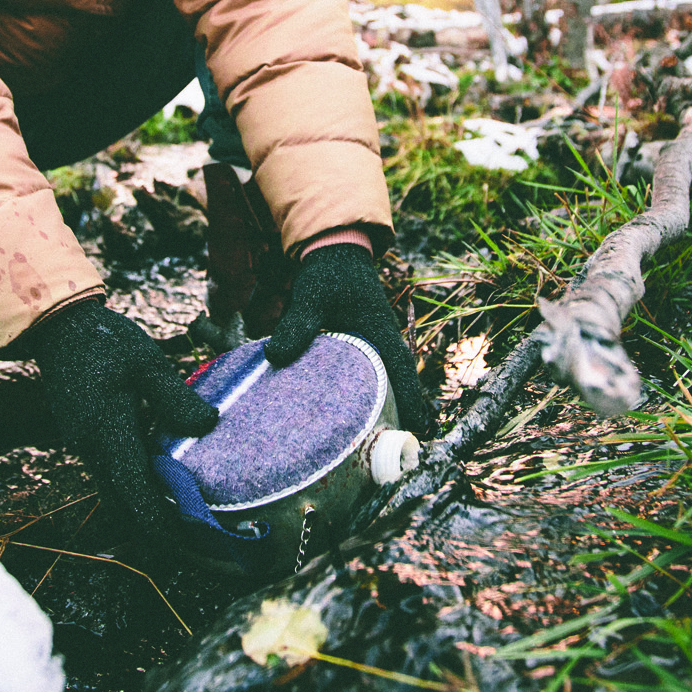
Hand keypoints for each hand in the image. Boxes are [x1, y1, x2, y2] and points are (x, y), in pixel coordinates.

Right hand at [14, 298, 217, 541]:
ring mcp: (85, 445)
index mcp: (106, 433)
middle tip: (190, 541)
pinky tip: (160, 481)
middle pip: (121, 504)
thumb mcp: (146, 362)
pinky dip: (133, 488)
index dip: (158, 522)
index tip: (185, 541)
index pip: (133, 492)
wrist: (59, 329)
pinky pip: (110, 473)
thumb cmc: (105, 341)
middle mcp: (91, 448)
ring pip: (114, 491)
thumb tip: (208, 425)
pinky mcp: (85, 437)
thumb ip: (174, 397)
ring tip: (179, 516)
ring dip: (142, 509)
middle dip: (151, 528)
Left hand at [266, 243, 433, 433]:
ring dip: (380, 400)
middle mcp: (381, 341)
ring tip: (369, 434)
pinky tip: (344, 407)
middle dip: (396, 410)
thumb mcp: (311, 297)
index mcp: (380, 332)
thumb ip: (296, 325)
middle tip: (389, 442)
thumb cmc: (328, 273)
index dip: (410, 400)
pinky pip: (366, 370)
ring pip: (381, 377)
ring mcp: (372, 342)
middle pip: (396, 382)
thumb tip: (275, 356)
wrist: (332, 250)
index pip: (403, 371)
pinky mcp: (359, 342)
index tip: (416, 428)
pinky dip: (361, 388)